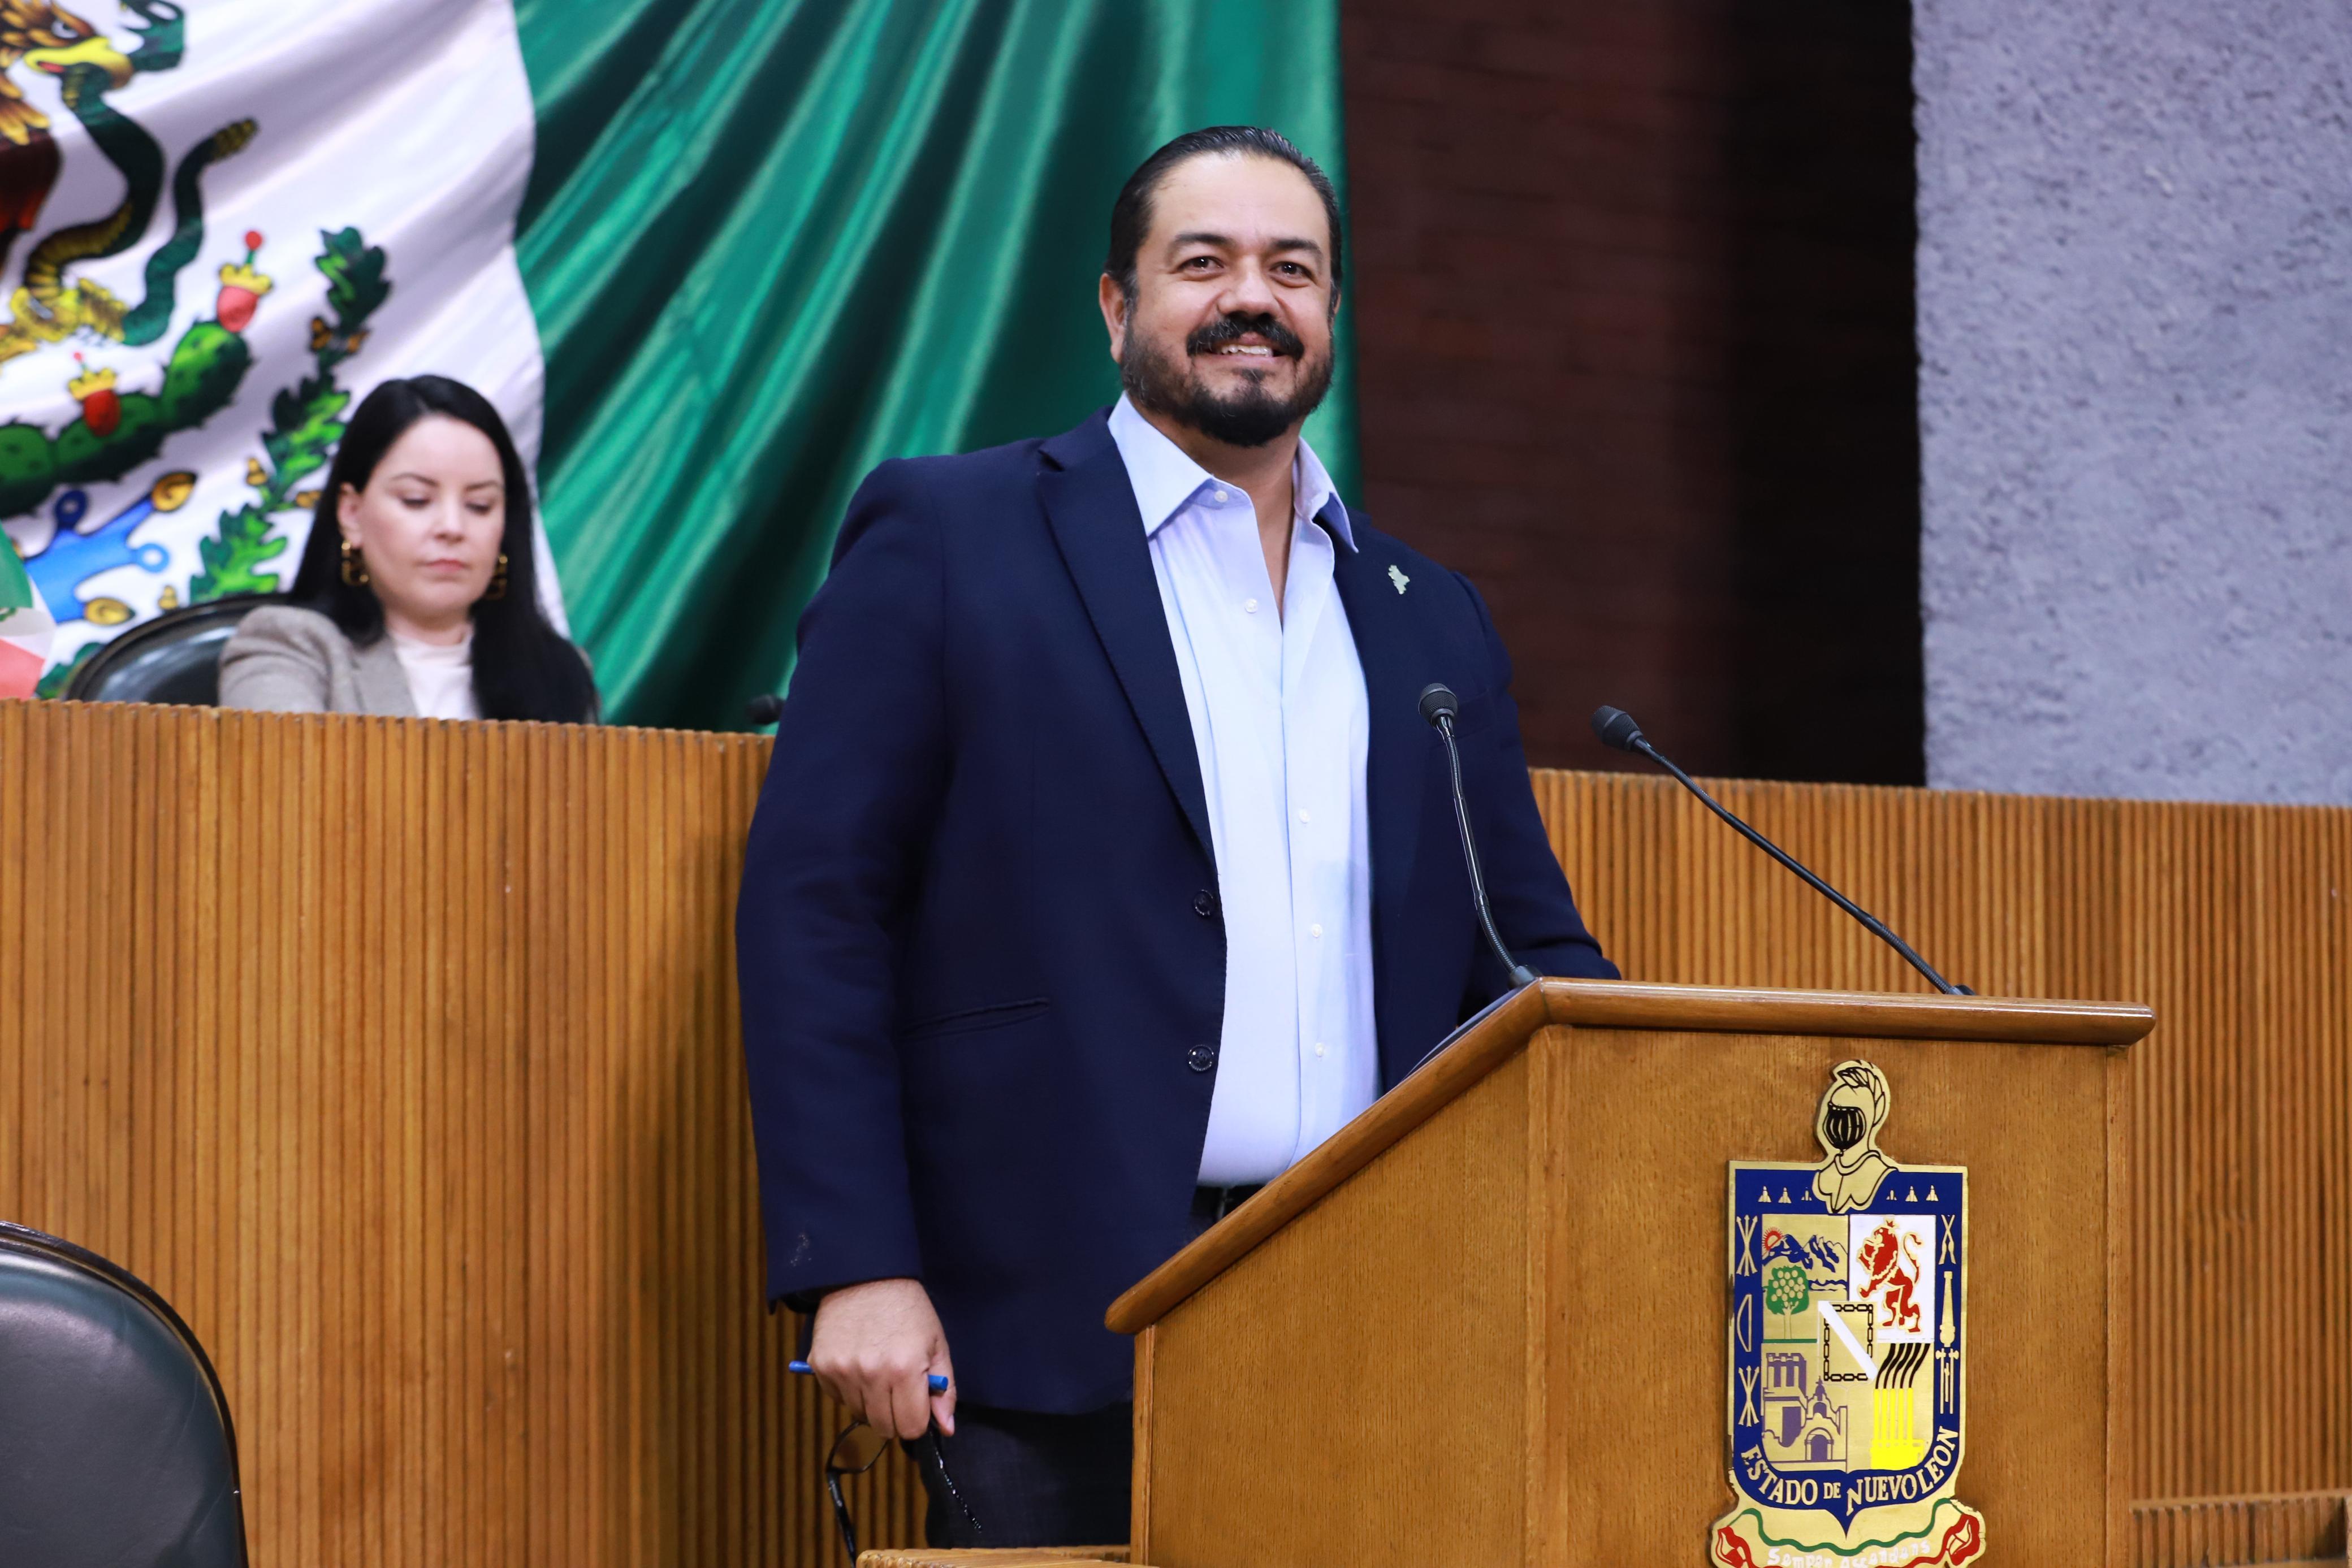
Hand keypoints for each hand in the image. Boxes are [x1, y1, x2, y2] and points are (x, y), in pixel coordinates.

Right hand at [807, 1277, 956, 1439]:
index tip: (917, 1405)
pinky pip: (837, 1397)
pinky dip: (849, 1389)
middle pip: (883, 1427)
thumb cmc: (909, 1309)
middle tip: (898, 1389)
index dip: (917, 1420)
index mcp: (904, 1370)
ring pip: (859, 1414)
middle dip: (894, 1415)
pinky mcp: (819, 1365)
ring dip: (870, 1402)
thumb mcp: (936, 1344)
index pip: (909, 1428)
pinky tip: (857, 1363)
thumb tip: (946, 1429)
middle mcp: (870, 1375)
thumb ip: (944, 1389)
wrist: (866, 1275)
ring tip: (877, 1370)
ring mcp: (841, 1371)